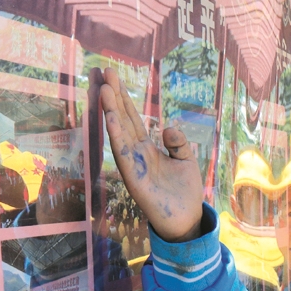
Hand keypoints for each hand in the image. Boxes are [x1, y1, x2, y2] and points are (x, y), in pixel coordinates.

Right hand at [98, 67, 205, 241]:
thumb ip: (178, 142)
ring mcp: (132, 164)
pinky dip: (117, 135)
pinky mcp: (133, 178)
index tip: (114, 77)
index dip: (123, 98)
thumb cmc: (185, 191)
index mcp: (146, 148)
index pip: (132, 118)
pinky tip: (110, 118)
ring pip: (119, 133)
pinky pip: (123, 153)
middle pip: (122, 119)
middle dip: (113, 96)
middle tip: (104, 71)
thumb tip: (167, 128)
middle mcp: (135, 153)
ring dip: (111, 111)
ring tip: (104, 88)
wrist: (186, 218)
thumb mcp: (186, 160)